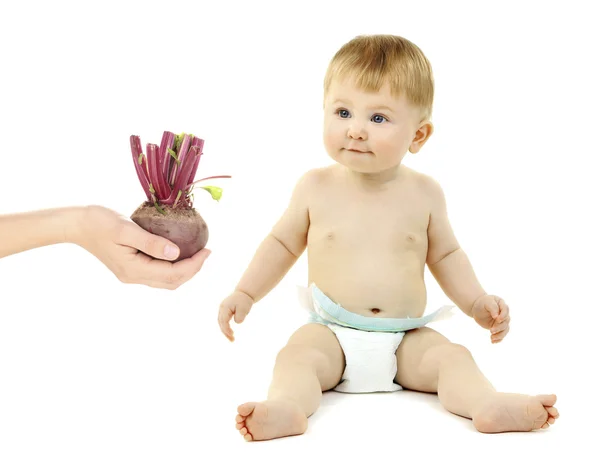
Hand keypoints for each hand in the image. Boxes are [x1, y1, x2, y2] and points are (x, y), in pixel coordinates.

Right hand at [74, 205, 209, 288]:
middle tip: (207, 252)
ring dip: (184, 270)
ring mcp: (131, 274)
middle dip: (193, 269)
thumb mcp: (126, 229)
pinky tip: (179, 252)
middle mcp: (133, 277)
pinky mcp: (130, 267)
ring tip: (198, 253)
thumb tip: (176, 252)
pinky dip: (173, 266)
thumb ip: (150, 242)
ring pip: (165, 280)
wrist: (77, 224)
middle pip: (172, 282)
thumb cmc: (99, 222)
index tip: (208, 250)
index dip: (194, 264)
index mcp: (133, 270)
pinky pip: (157, 273)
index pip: (173, 274)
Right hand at [218, 290, 253, 341]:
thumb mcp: (244, 308)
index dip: (227, 329)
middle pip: (221, 323)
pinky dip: (225, 327)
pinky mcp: (224, 311)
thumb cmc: (244, 300)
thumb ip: (240, 316)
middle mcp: (221, 308)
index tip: (232, 335)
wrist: (244, 293)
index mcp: (225, 307)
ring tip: (232, 339)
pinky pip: (223, 321)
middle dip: (225, 332)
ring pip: (221, 323)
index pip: (224, 321)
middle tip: (232, 340)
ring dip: (225, 331)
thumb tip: (237, 322)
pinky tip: (230, 333)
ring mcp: (222, 310)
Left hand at [470, 294, 509, 342]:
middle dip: (499, 327)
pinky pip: (501, 334)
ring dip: (500, 335)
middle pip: (506, 322)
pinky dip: (498, 339)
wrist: (477, 308)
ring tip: (492, 338)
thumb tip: (497, 317)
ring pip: (505, 330)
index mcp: (502, 305)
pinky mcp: (498, 327)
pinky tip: (493, 341)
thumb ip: (493, 308)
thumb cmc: (482, 302)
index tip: (497, 319)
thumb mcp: (487, 302)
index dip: (503, 316)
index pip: (506, 311)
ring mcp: (501, 322)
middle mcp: (504, 314)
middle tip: (491, 330)